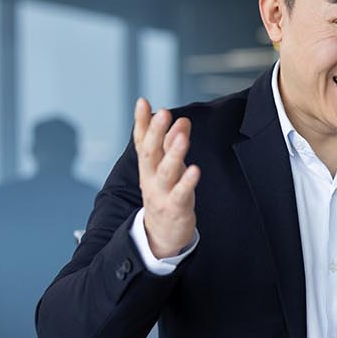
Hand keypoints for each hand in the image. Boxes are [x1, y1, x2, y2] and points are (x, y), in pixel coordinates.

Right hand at [133, 98, 200, 257]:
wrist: (160, 235)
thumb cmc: (165, 195)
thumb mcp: (166, 168)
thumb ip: (171, 144)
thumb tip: (181, 119)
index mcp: (147, 166)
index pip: (142, 141)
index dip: (141, 122)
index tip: (142, 102)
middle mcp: (150, 178)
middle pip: (150, 153)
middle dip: (156, 132)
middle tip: (163, 113)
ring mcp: (162, 193)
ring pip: (166, 171)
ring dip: (173, 153)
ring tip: (181, 136)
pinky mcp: (175, 208)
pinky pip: (180, 194)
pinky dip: (187, 182)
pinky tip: (195, 169)